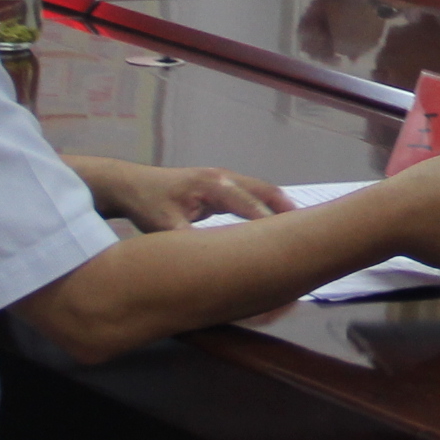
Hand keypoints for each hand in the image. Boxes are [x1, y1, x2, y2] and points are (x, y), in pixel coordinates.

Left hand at [76, 158, 291, 232]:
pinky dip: (266, 206)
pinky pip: (251, 194)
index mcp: (213, 185)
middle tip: (310, 231)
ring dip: (279, 207)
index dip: (270, 222)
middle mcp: (223, 177)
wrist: (129, 184)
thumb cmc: (148, 204)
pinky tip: (276, 224)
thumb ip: (188, 242)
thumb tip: (211, 262)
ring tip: (301, 230)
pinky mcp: (219, 185)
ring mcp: (222, 179)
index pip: (250, 204)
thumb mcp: (165, 227)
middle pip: (264, 191)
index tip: (289, 241)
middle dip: (286, 210)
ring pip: (260, 191)